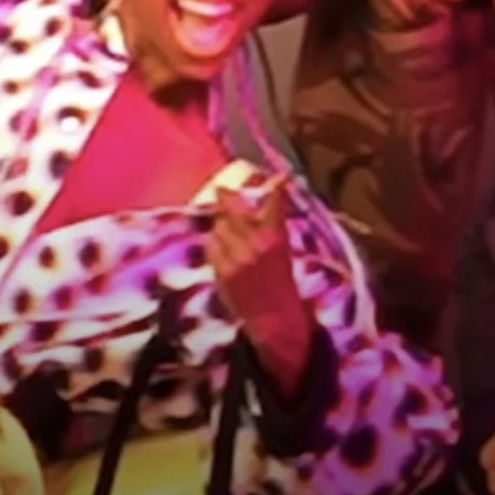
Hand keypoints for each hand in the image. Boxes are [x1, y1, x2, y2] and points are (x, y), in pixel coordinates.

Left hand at [205, 188, 313, 394]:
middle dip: (227, 197)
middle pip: (233, 208)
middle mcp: (254, 243)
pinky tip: (220, 247)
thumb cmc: (280, 282)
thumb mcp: (283, 251)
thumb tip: (260, 203)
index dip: (276, 185)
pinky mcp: (221, 271)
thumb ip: (271, 227)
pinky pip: (211, 246)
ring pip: (219, 226)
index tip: (279, 176)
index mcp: (275, 237)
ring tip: (224, 226)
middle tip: (222, 191)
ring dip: (220, 223)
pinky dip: (214, 242)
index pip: (273, 201)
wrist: (274, 318)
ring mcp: (236, 257)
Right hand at [353, 0, 461, 26]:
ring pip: (396, 17)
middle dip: (428, 16)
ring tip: (430, 10)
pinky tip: (413, 8)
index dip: (439, 10)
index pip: (422, 3)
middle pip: (409, 15)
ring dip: (415, 18)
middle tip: (443, 10)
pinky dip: (400, 15)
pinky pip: (385, 13)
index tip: (452, 7)